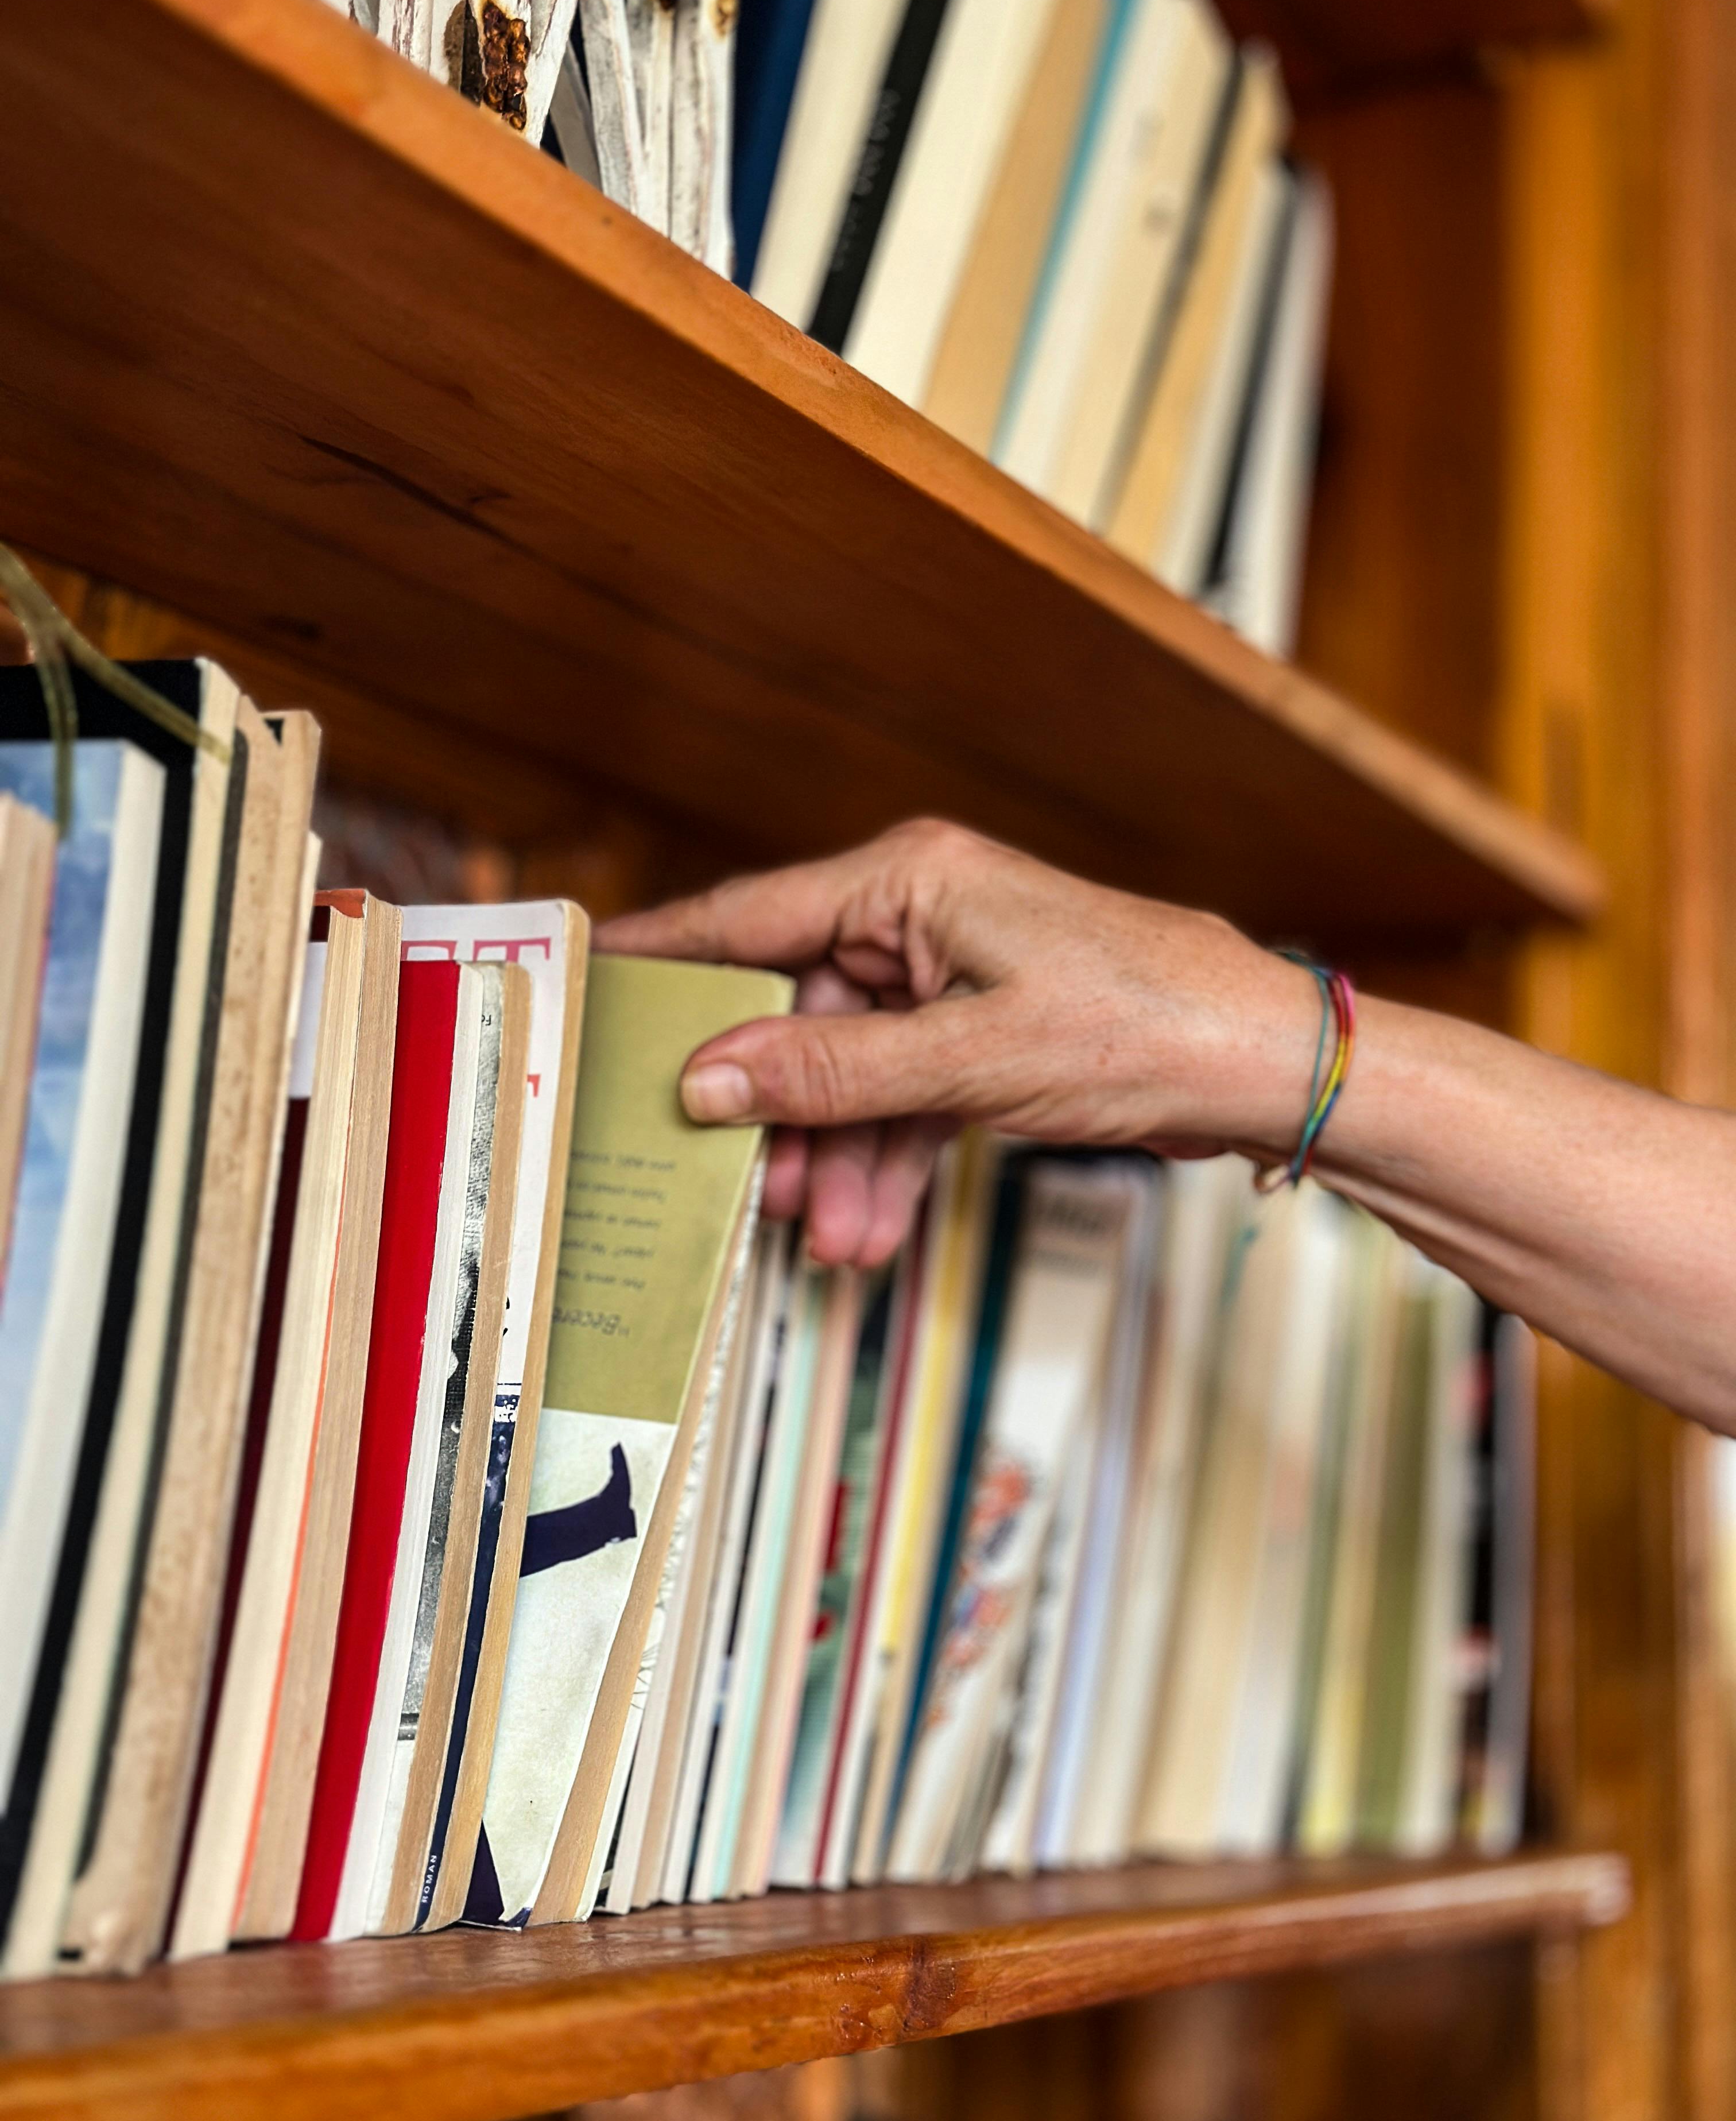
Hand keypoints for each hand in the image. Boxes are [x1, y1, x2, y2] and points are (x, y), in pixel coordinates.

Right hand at [596, 820, 1320, 1265]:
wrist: (1263, 1063)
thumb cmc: (1139, 1024)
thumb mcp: (970, 1059)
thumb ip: (832, 1073)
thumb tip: (705, 1079)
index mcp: (908, 882)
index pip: (747, 916)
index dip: (665, 962)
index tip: (586, 992)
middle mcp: (919, 915)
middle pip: (797, 1012)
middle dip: (773, 1113)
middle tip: (741, 1193)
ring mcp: (951, 974)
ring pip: (851, 1070)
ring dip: (835, 1156)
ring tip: (827, 1238)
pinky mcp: (985, 1030)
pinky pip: (903, 1094)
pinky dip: (887, 1158)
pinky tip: (872, 1228)